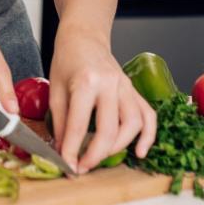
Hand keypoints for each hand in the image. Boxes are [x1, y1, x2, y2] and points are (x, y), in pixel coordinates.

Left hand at [49, 32, 156, 173]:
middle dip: (96, 155)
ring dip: (119, 147)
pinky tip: (140, 152)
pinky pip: (148, 115)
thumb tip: (64, 152)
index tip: (67, 167)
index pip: (78, 125)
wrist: (84, 37)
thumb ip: (61, 122)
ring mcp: (126, 86)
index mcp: (86, 82)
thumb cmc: (67, 60)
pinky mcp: (134, 90)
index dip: (72, 151)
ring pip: (133, 124)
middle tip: (82, 167)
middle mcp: (110, 84)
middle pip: (109, 129)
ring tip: (102, 158)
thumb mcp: (55, 90)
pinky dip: (148, 136)